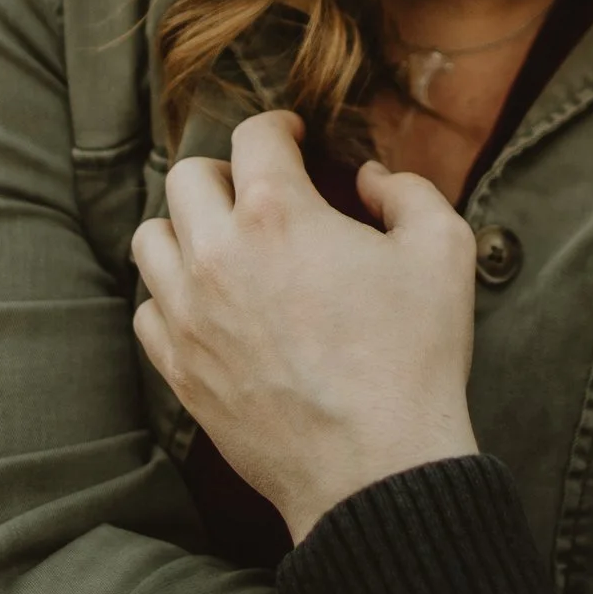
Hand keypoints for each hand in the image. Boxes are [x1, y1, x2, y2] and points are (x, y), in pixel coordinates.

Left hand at [131, 111, 481, 540]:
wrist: (376, 466)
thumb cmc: (415, 357)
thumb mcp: (445, 249)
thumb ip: (407, 192)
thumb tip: (370, 179)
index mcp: (278, 214)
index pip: (253, 136)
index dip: (278, 126)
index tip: (294, 137)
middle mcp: (216, 255)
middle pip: (185, 178)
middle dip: (226, 173)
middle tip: (261, 191)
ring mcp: (188, 315)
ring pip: (151, 239)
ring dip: (186, 228)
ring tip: (225, 244)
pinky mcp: (179, 369)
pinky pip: (147, 308)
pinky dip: (171, 295)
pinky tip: (211, 304)